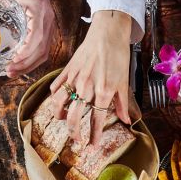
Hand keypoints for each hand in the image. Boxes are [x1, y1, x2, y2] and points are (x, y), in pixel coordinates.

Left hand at [0, 0, 55, 77]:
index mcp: (38, 10)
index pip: (37, 34)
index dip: (27, 50)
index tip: (15, 59)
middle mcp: (48, 21)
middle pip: (42, 49)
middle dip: (26, 64)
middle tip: (9, 71)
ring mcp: (50, 28)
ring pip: (44, 53)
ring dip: (29, 66)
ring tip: (12, 72)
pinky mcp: (48, 33)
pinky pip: (43, 51)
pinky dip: (32, 61)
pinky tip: (20, 66)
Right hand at [49, 11, 136, 144]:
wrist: (108, 32)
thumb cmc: (118, 55)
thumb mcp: (124, 81)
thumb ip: (123, 103)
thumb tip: (126, 120)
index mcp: (103, 91)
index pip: (96, 120)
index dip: (93, 136)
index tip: (91, 146)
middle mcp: (87, 87)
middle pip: (74, 117)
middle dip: (74, 133)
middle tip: (76, 140)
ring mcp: (75, 78)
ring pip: (59, 103)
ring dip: (59, 116)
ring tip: (63, 120)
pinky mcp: (67, 70)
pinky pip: (56, 86)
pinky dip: (54, 97)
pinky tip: (57, 101)